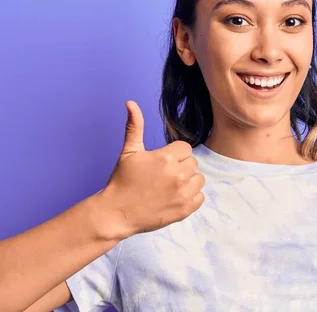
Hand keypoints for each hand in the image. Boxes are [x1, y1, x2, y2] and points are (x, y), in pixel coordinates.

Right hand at [98, 101, 204, 239]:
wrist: (116, 213)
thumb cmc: (122, 180)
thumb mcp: (129, 152)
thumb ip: (135, 126)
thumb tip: (131, 103)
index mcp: (166, 158)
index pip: (185, 148)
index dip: (174, 154)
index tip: (161, 163)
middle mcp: (178, 174)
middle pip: (193, 163)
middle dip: (180, 167)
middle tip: (162, 176)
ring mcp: (182, 193)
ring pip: (199, 179)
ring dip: (188, 181)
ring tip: (169, 186)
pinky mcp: (185, 210)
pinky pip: (200, 197)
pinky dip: (191, 198)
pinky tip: (174, 197)